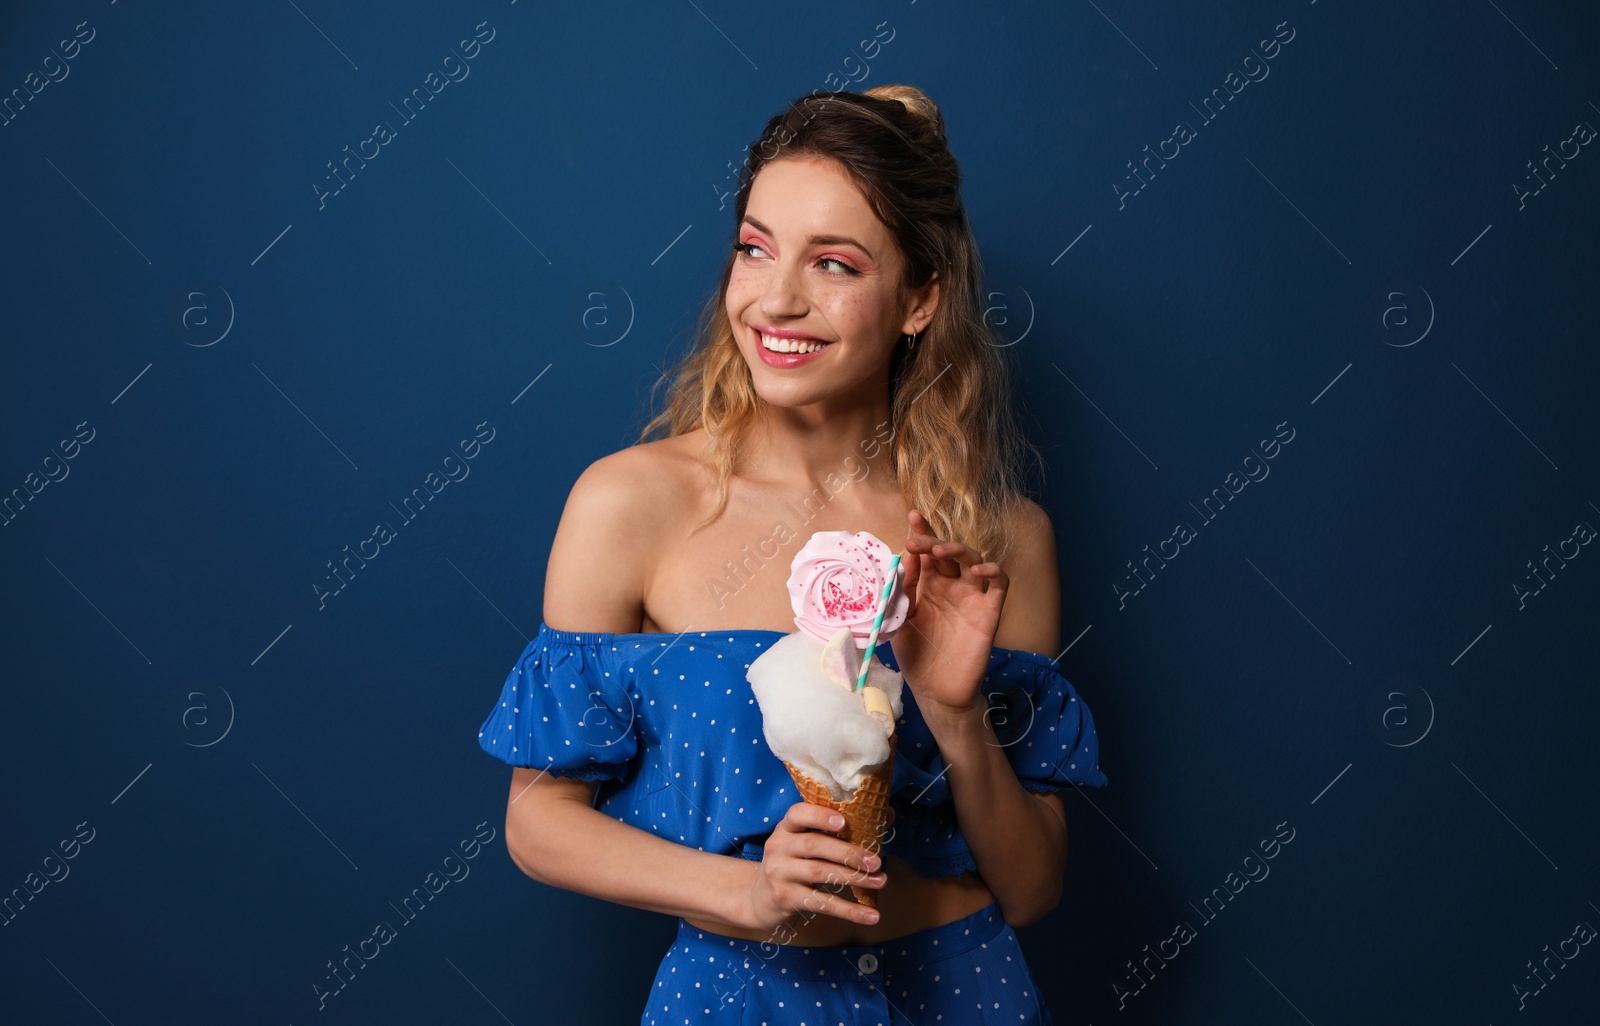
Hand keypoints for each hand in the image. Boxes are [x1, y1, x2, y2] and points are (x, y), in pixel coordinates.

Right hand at [743, 801, 890, 932]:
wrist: (759, 898)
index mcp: (786, 827)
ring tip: (880, 881)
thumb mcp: (807, 843)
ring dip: (853, 878)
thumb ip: (841, 830)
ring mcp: (779, 873)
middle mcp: (778, 846)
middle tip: (875, 861)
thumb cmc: (793, 863)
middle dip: (848, 852)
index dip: (820, 816)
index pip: (798, 814)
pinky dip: (849, 910)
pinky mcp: (784, 898)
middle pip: (814, 845)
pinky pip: (821, 904)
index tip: (843, 822)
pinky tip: (870, 915)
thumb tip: (886, 814)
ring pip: (819, 873)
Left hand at [893, 509, 1009, 717]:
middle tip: (916, 541)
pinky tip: (980, 569)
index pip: (926, 552)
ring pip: (974, 560)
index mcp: (928, 585)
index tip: (912, 517)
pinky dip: (994, 571)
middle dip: (933, 541)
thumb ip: (902, 591)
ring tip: (940, 551)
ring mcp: (972, 597)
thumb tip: (901, 559)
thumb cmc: (916, 656)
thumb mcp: (900, 620)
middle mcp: (951, 586)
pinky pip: (999, 584)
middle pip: (948, 552)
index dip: (921, 532)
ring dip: (959, 550)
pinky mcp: (990, 612)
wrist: (935, 692)